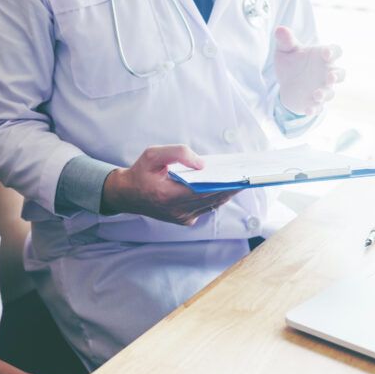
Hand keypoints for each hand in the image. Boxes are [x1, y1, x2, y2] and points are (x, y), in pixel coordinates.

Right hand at [101, 145, 238, 225]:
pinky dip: (217, 197)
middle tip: (248, 176)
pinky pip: (206, 208)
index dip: (224, 185)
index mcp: (168, 195)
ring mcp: (182, 218)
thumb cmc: (141, 172)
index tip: (241, 178)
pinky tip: (227, 186)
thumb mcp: (154, 154)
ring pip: (212, 205)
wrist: (127, 195)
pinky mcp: (184, 220)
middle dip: (231, 187)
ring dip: (227, 193)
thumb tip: (202, 163)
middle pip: (212, 199)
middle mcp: (177, 211)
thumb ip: (178, 153)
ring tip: (242, 180)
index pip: (203, 191)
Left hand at [273, 26, 344, 115]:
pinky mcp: (314, 102)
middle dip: (337, 75)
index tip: (325, 54)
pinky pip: (318, 108)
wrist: (286, 84)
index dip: (333, 52)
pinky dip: (314, 109)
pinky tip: (308, 110)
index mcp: (322, 56)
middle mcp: (327, 73)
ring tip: (316, 94)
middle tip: (330, 77)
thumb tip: (280, 29)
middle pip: (340, 74)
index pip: (335, 52)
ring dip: (325, 94)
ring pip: (330, 92)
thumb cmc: (291, 62)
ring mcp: (322, 88)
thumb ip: (285, 41)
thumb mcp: (285, 50)